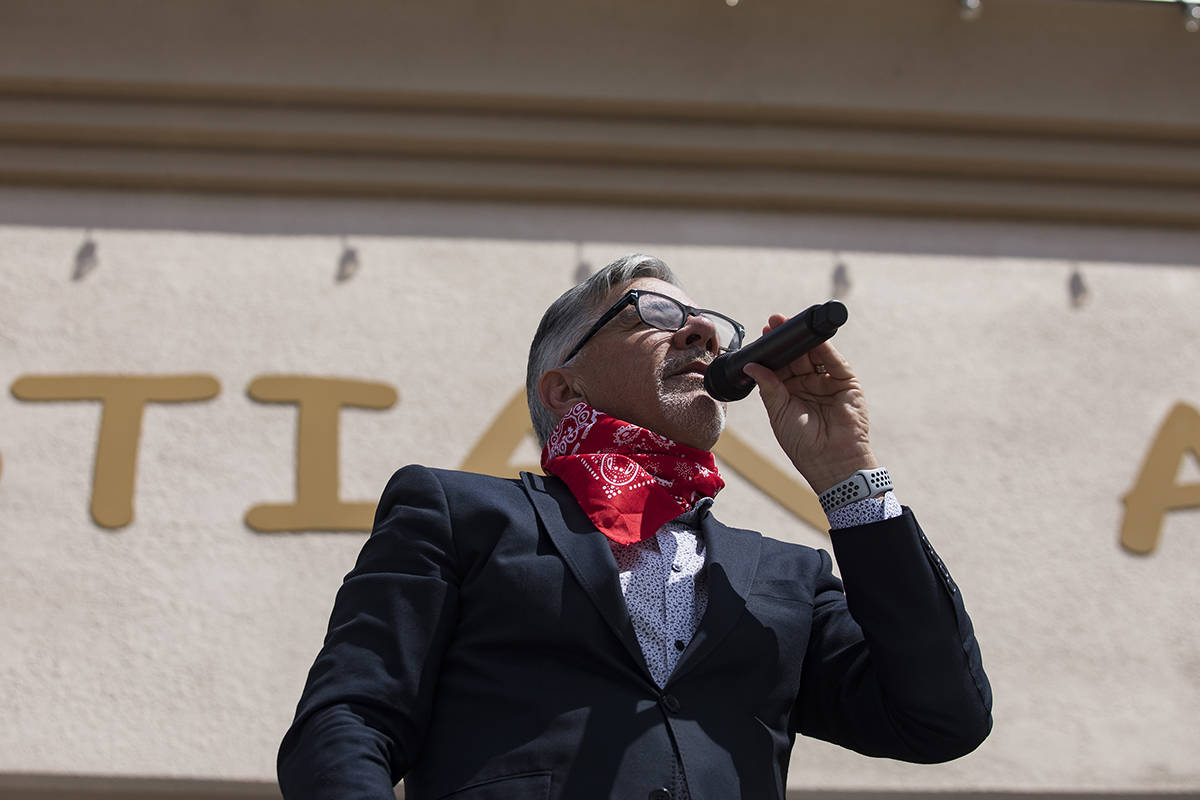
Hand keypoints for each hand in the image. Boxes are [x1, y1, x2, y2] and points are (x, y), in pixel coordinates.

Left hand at [741, 315, 877, 493]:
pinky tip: (811, 336)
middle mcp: (808, 385)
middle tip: (773, 322)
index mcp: (789, 393)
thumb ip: (769, 386)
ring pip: (813, 354)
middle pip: (795, 356)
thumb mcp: (779, 412)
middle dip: (785, 339)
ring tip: (788, 324)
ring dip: (802, 339)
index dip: (771, 351)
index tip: (762, 334)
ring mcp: (826, 382)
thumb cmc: (803, 444)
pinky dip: (823, 347)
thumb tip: (751, 365)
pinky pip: (833, 361)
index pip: (779, 366)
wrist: (831, 461)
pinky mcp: (846, 382)